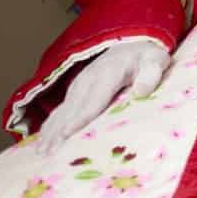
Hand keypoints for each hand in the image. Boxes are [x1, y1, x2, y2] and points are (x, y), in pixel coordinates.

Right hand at [38, 38, 168, 147]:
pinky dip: (49, 126)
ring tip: (40, 152)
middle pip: (72, 109)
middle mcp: (88, 79)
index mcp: (109, 73)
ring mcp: (79, 85)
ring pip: (62, 111)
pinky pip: (60, 110)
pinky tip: (41, 141)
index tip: (67, 133)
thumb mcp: (155, 61)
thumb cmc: (146, 58)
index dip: (81, 117)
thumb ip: (151, 74)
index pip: (94, 99)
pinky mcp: (75, 91)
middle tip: (49, 153)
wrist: (132, 44)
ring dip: (50, 131)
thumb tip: (142, 90)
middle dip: (59, 131)